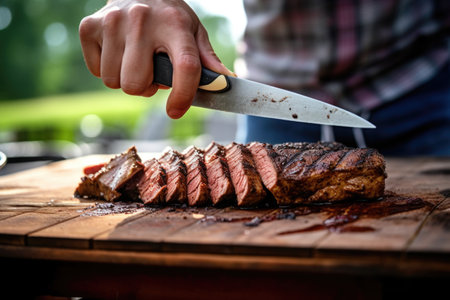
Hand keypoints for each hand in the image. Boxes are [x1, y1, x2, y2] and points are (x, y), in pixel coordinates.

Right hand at [79, 0, 233, 117]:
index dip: (182, 95)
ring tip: (136, 61)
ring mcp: (112, 22)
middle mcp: (142, 21)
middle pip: (135, 84)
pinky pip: (97, 72)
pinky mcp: (89, 26)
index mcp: (175, 24)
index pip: (184, 67)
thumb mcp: (193, 32)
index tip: (175, 111)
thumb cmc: (169, 18)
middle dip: (145, 87)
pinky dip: (108, 70)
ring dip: (127, 80)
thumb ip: (208, 59)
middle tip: (151, 72)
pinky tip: (119, 53)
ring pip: (114, 82)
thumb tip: (225, 83)